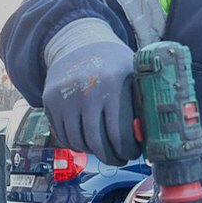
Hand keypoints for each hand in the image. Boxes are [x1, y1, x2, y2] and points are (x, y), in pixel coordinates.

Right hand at [42, 23, 139, 163]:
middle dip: (111, 157)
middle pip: (98, 143)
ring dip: (93, 153)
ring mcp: (65, 97)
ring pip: (78, 143)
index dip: (127, 150)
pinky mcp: (49, 102)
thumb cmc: (113, 64)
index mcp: (113, 85)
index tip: (133, 154)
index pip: (119, 134)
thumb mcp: (133, 74)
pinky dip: (76, 144)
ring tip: (104, 150)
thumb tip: (151, 138)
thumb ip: (142, 102)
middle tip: (119, 159)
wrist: (78, 43)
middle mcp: (86, 91)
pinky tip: (88, 141)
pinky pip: (63, 136)